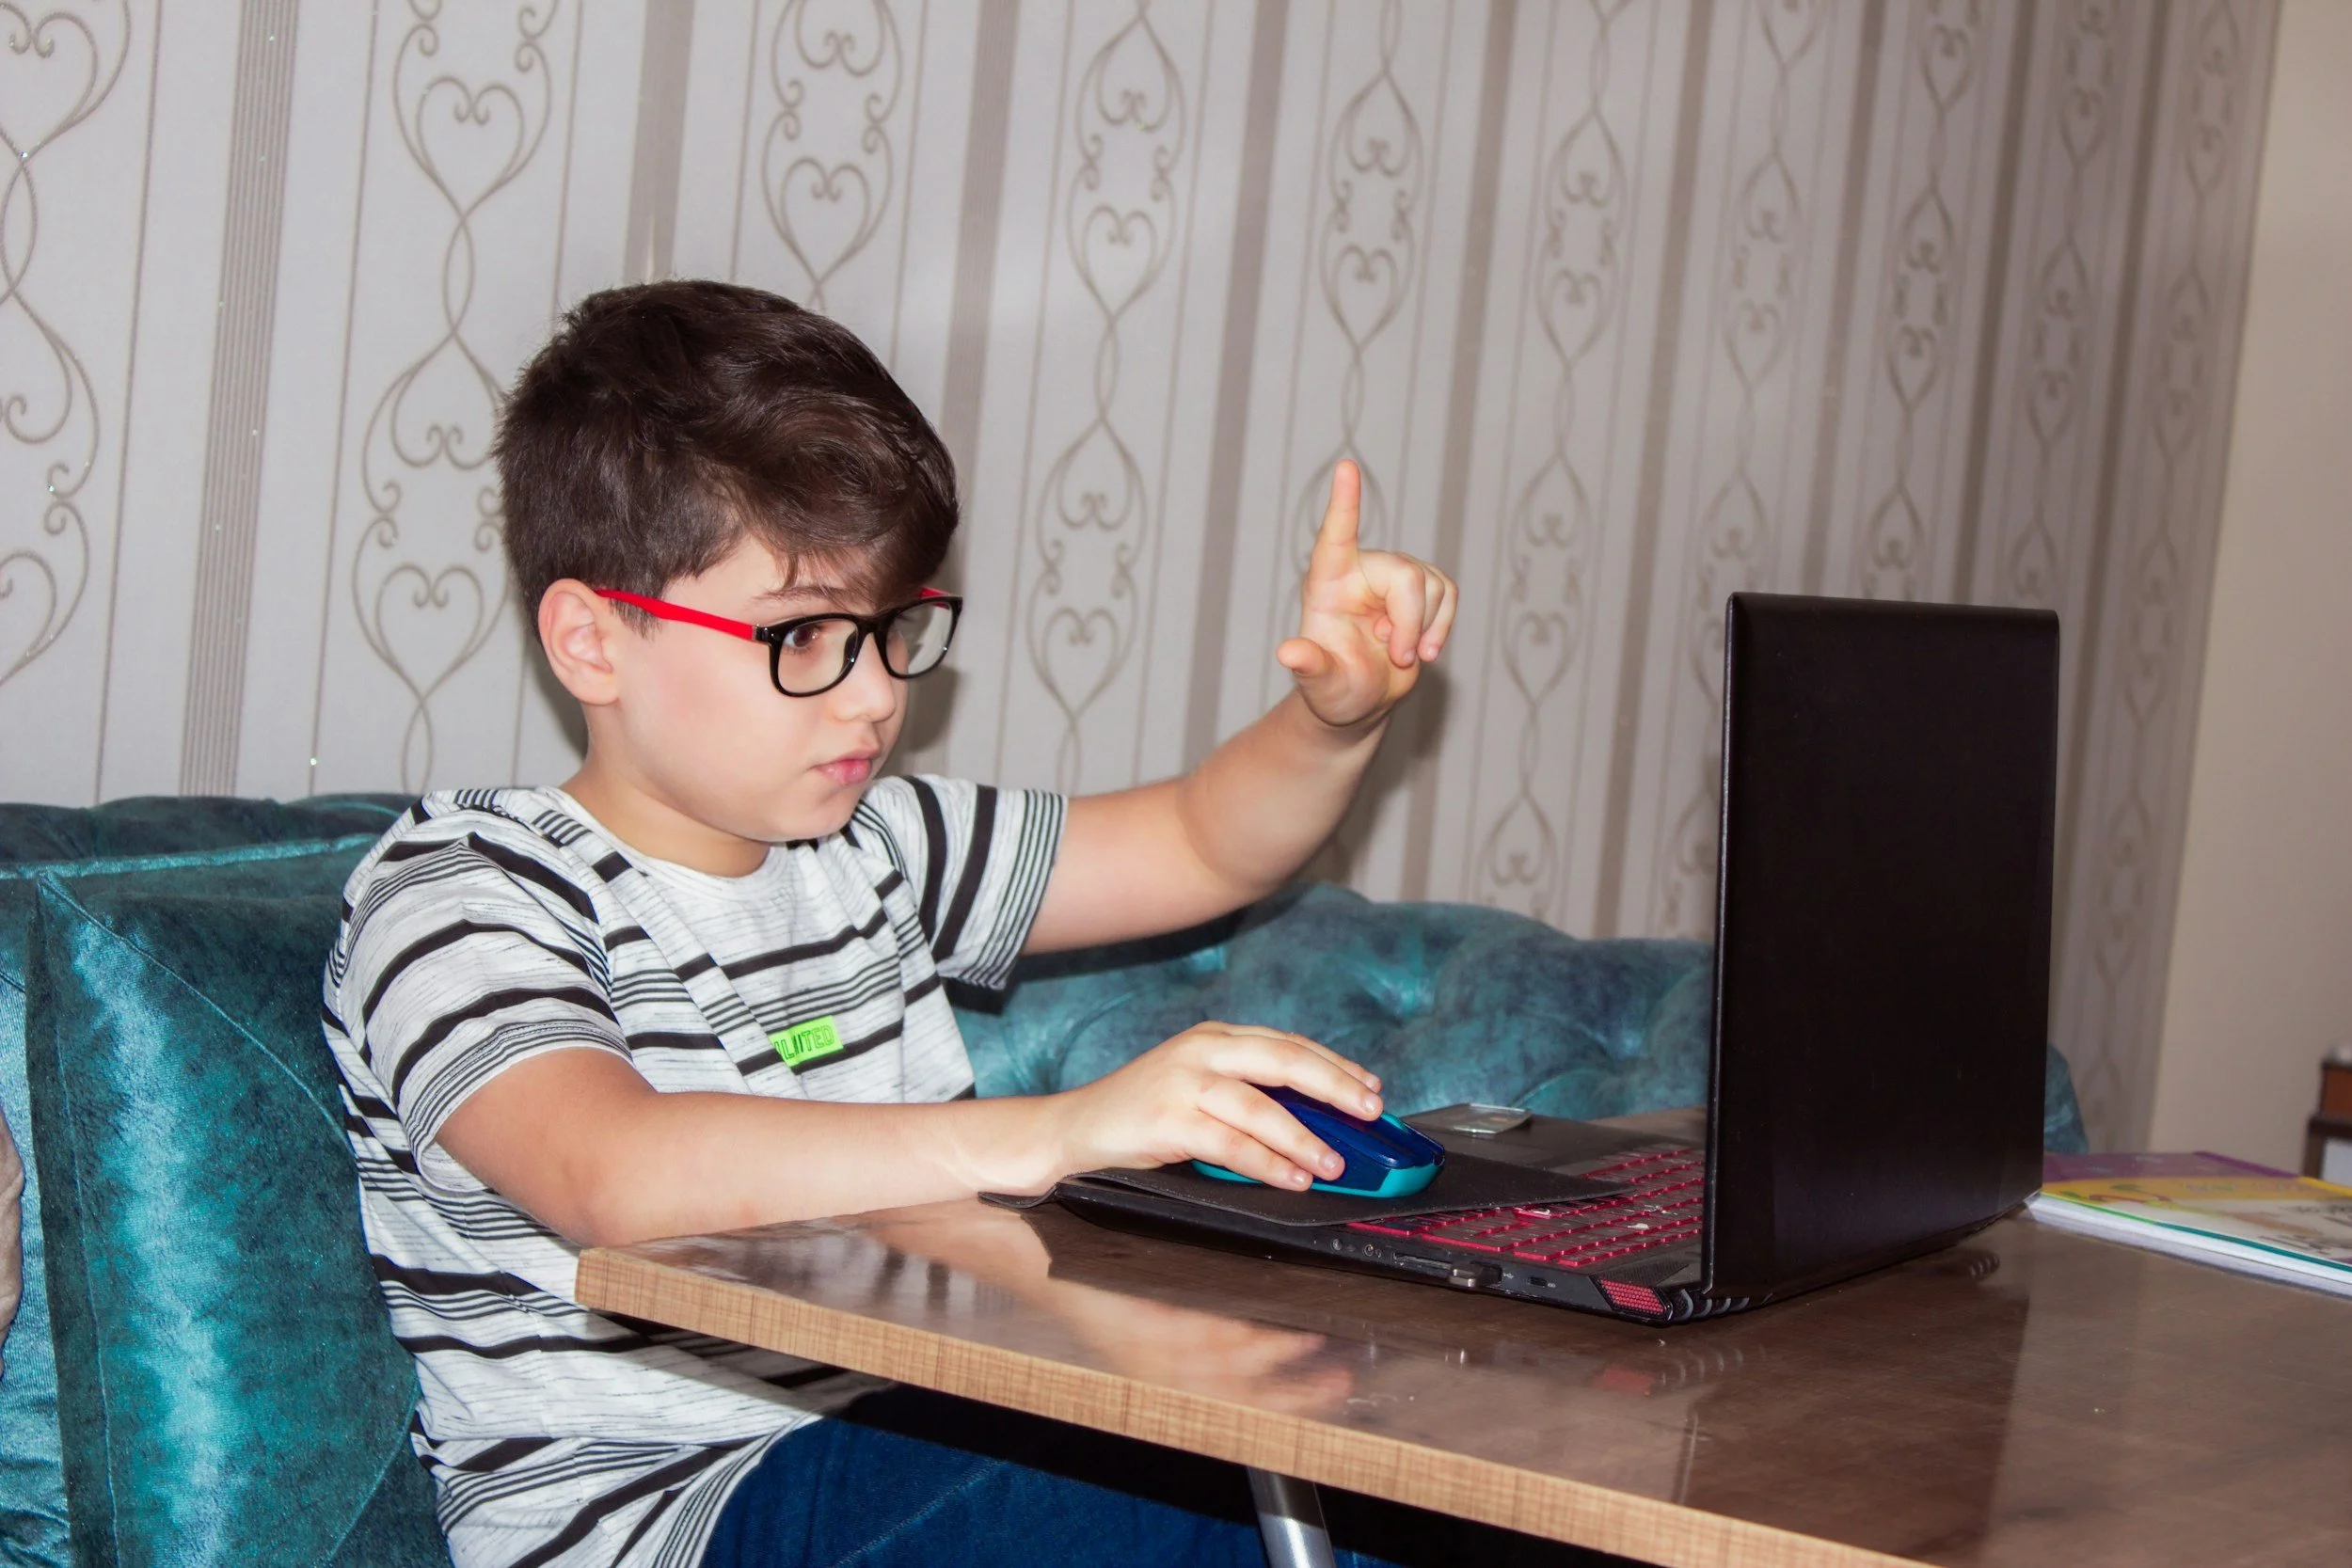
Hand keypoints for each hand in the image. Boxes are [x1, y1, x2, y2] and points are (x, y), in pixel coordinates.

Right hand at [1045, 1023, 1383, 1189]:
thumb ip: (1248, 1092)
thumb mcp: (1198, 1087)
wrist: (1073, 1129)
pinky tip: (1293, 1177)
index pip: (1288, 1044)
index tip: (1371, 1088)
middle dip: (1335, 1087)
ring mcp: (1182, 1082)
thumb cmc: (1142, 1114)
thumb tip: (1317, 1121)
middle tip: (1371, 1112)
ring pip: (1262, 1106)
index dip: (1334, 1065)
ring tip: (1335, 1162)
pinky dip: (1268, 1163)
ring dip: (1306, 1137)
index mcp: (1214, 1037)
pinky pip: (1231, 1143)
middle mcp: (1202, 1050)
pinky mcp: (1167, 1119)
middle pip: (1285, 1061)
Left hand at [1277, 460, 1459, 729]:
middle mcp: (1361, 570)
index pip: (1336, 537)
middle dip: (1411, 623)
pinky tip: (1423, 650)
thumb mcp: (1320, 684)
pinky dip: (1442, 627)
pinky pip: (1448, 594)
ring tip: (1402, 657)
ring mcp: (1394, 576)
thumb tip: (1288, 654)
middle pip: (1405, 576)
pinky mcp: (1422, 588)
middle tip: (1402, 659)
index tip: (1346, 467)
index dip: (1344, 503)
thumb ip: (1309, 667)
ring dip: (1426, 629)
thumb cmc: (1333, 688)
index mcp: (1327, 583)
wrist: (1360, 697)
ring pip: (1433, 585)